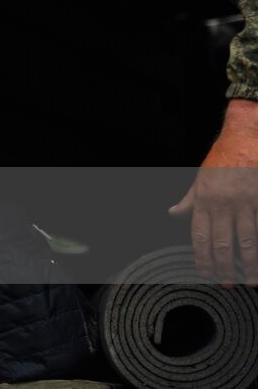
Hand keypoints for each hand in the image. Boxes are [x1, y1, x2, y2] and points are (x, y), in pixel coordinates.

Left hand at [170, 99, 257, 284]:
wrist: (245, 137)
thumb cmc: (223, 158)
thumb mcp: (200, 178)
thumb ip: (189, 200)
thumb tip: (173, 213)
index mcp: (203, 199)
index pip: (199, 235)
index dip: (202, 257)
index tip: (204, 272)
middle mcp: (222, 204)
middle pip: (221, 243)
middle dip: (223, 267)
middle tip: (225, 284)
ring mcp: (243, 203)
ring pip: (245, 241)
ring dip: (247, 265)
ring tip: (248, 281)